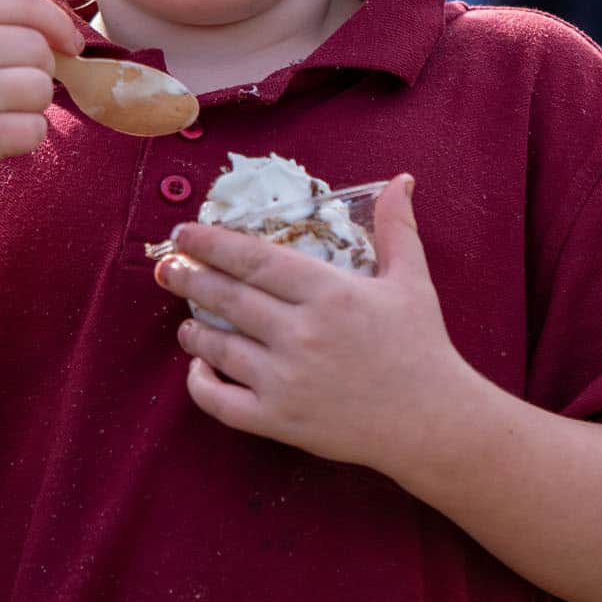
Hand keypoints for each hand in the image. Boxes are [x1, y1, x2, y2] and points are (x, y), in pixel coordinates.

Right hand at [0, 0, 83, 211]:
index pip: (18, 1)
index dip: (54, 20)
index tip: (67, 42)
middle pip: (36, 46)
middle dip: (39, 69)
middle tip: (15, 88)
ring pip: (40, 87)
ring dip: (32, 105)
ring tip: (0, 114)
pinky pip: (34, 128)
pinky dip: (26, 138)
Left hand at [152, 175, 477, 480]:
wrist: (434, 423)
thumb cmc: (421, 347)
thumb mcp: (412, 280)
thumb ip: (396, 228)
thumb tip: (400, 179)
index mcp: (329, 293)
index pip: (253, 259)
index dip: (211, 243)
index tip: (185, 232)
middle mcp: (301, 333)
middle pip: (227, 297)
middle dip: (188, 277)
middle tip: (166, 266)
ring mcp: (286, 380)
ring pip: (218, 346)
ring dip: (193, 329)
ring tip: (186, 319)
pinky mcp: (279, 420)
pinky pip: (220, 401)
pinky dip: (199, 382)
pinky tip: (199, 365)